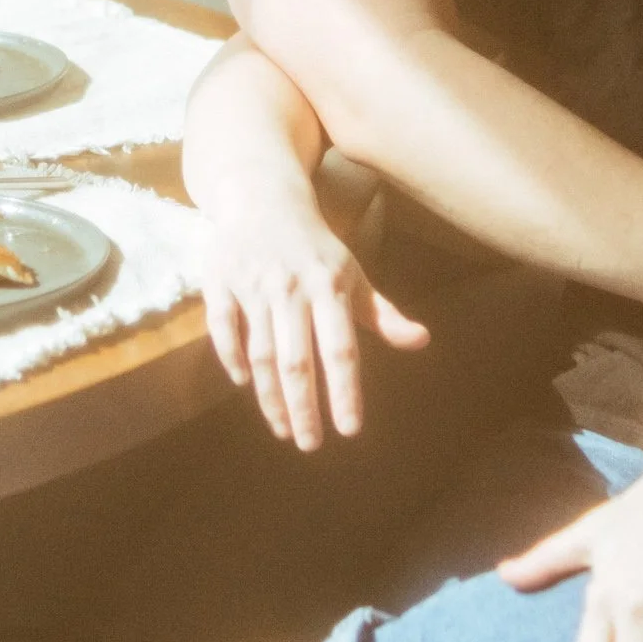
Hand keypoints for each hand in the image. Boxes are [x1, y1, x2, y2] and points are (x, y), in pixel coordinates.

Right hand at [200, 189, 428, 449]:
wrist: (261, 196)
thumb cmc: (314, 246)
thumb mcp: (351, 274)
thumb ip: (382, 313)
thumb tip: (422, 341)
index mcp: (328, 286)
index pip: (340, 350)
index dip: (344, 392)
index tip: (349, 431)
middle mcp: (291, 289)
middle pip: (297, 361)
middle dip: (304, 408)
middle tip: (311, 446)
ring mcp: (253, 285)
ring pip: (261, 353)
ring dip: (270, 397)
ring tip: (284, 430)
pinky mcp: (220, 281)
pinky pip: (223, 328)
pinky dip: (232, 358)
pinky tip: (244, 384)